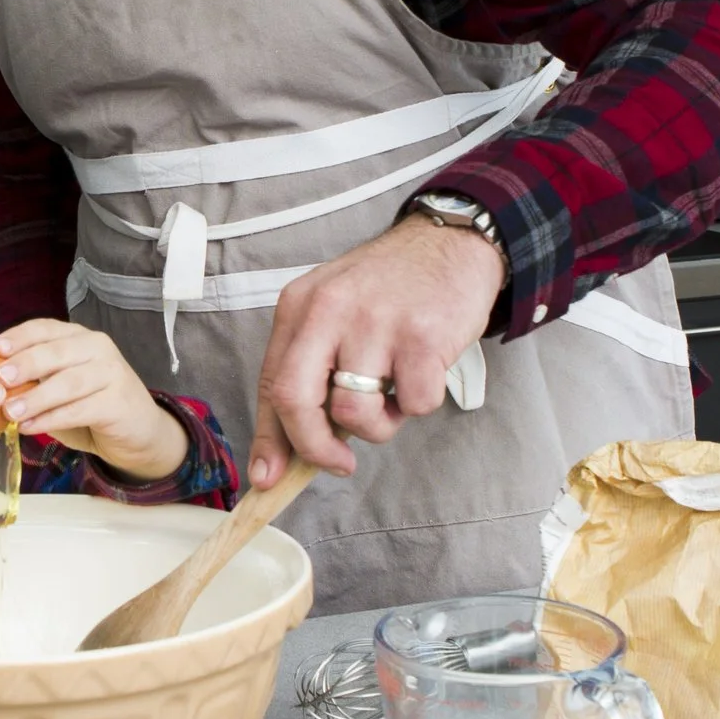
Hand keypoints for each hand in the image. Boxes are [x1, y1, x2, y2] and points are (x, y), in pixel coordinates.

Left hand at [0, 319, 188, 482]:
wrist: (138, 431)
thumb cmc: (90, 405)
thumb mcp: (60, 385)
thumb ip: (35, 379)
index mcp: (79, 337)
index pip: (46, 328)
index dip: (20, 336)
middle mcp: (98, 348)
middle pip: (57, 352)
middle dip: (25, 364)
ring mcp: (112, 373)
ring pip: (68, 383)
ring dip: (35, 398)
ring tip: (9, 412)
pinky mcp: (119, 402)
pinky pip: (79, 410)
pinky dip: (51, 419)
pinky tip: (29, 428)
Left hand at [247, 213, 505, 486]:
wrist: (451, 242)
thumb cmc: (390, 287)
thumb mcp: (333, 312)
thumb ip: (309, 371)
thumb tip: (284, 451)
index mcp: (299, 307)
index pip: (270, 384)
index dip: (269, 440)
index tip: (268, 476)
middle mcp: (329, 310)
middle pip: (296, 401)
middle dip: (312, 448)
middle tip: (337, 463)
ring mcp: (375, 322)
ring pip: (355, 413)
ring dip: (379, 425)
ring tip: (393, 395)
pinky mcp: (421, 337)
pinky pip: (412, 405)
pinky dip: (418, 404)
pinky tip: (424, 372)